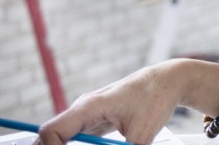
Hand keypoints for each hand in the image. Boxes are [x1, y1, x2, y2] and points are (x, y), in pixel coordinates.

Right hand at [37, 62, 183, 144]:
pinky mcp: (94, 121)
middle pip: (50, 136)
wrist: (168, 81)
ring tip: (96, 144)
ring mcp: (87, 115)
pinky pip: (72, 139)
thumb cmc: (156, 99)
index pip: (51, 131)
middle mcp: (83, 109)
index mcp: (89, 107)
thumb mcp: (142, 135)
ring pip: (60, 137)